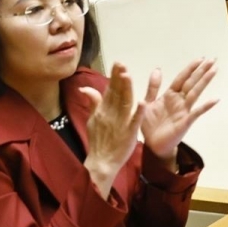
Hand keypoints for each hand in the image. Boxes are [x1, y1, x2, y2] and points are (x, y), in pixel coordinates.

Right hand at [79, 64, 145, 199]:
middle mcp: (111, 114)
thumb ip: (93, 103)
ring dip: (126, 90)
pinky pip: (134, 122)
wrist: (100, 163)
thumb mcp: (92, 120)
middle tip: (121, 63)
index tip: (118, 63)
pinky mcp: (129, 134)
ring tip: (128, 75)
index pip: (109, 90)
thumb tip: (85, 87)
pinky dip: (137, 112)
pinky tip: (142, 102)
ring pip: (124, 104)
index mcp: (103, 111)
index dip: (114, 77)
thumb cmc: (98, 141)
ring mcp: (120, 124)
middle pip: (116, 94)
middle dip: (119, 78)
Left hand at [139, 59, 218, 169]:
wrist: (152, 145)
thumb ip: (153, 87)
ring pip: (195, 93)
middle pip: (192, 82)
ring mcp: (184, 110)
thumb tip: (157, 69)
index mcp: (170, 95)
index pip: (182, 78)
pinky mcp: (185, 122)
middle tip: (213, 59)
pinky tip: (215, 99)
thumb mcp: (148, 103)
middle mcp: (179, 101)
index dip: (190, 68)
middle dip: (202, 71)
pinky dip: (206, 106)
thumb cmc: (150, 125)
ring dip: (204, 82)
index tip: (200, 59)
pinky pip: (196, 112)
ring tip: (214, 71)